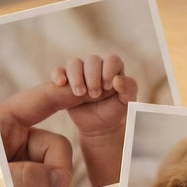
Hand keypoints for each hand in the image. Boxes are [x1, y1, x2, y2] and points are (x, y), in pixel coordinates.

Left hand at [0, 83, 83, 186]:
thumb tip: (62, 181)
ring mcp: (23, 162)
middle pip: (58, 149)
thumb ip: (28, 177)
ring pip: (57, 175)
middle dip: (55, 175)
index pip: (42, 100)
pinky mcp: (27, 185)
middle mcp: (16, 140)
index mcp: (3, 123)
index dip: (67, 94)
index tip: (91, 89)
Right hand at [51, 54, 136, 186]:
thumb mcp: (126, 103)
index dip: (109, 70)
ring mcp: (79, 73)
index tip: (108, 87)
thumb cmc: (114, 112)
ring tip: (80, 93)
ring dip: (76, 77)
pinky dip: (57, 75)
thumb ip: (128, 89)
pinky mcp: (65, 82)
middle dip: (93, 77)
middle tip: (95, 95)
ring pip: (74, 63)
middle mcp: (96, 67)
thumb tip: (117, 79)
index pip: (111, 59)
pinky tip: (61, 83)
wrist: (99, 127)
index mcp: (113, 69)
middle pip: (92, 60)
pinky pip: (58, 71)